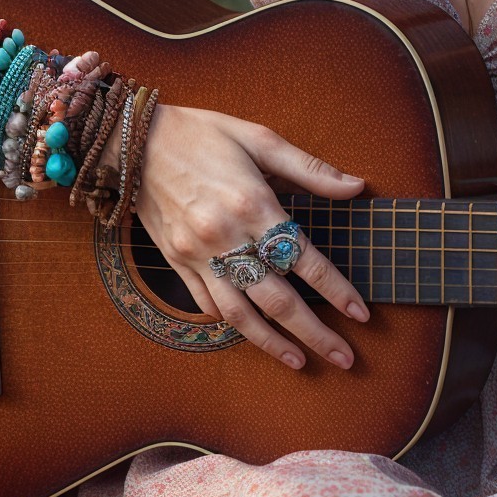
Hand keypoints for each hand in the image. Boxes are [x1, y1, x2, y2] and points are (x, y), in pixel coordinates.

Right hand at [133, 104, 370, 370]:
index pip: (304, 260)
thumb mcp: (260, 138)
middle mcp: (226, 236)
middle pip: (277, 299)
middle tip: (344, 358)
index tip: (361, 313)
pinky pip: (208, 304)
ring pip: (241, 314)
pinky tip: (254, 334)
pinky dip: (232, 324)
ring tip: (301, 362)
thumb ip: (310, 168)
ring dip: (273, 343)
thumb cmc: (203, 134)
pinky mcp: (177, 262)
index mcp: (253, 204)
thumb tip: (357, 186)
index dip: (337, 289)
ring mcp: (198, 254)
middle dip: (315, 333)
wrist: (134, 141)